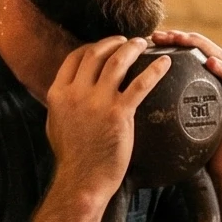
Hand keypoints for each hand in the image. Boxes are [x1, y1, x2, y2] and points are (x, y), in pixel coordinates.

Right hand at [43, 38, 167, 205]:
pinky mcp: (119, 113)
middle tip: (126, 41)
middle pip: (95, 53)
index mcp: (58, 93)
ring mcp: (97, 102)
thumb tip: (68, 89)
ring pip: (117, 61)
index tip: (104, 46)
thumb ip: (63, 102)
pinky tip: (165, 63)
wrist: (82, 180)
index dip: (91, 46)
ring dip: (132, 48)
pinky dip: (154, 70)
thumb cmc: (72, 157)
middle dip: (113, 42)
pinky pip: (140, 84)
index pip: (75, 57)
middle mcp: (76, 93)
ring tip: (143, 44)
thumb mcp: (56, 123)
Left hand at [150, 27, 221, 177]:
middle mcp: (215, 82)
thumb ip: (154, 109)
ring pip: (218, 58)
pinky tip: (210, 62)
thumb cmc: (190, 149)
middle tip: (160, 35)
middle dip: (181, 38)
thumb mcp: (170, 123)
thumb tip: (118, 103)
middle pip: (201, 50)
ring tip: (183, 39)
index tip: (148, 38)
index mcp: (199, 84)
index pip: (185, 54)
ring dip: (200, 46)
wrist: (218, 171)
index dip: (169, 43)